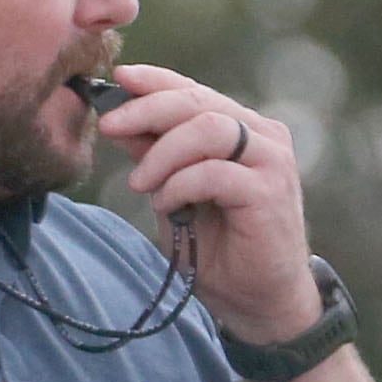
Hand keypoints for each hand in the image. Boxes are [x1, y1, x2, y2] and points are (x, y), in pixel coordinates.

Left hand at [98, 64, 321, 341]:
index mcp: (242, 129)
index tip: (117, 80)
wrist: (258, 302)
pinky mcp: (271, 190)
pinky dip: (181, 184)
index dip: (155, 81)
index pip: (194, 91)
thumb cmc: (220, 250)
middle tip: (110, 126)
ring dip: (163, 152)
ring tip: (140, 183)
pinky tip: (167, 204)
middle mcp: (262, 137)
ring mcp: (271, 161)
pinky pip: (215, 172)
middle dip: (147, 109)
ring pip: (209, 128)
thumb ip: (156, 156)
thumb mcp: (174, 193)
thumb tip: (119, 121)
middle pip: (198, 102)